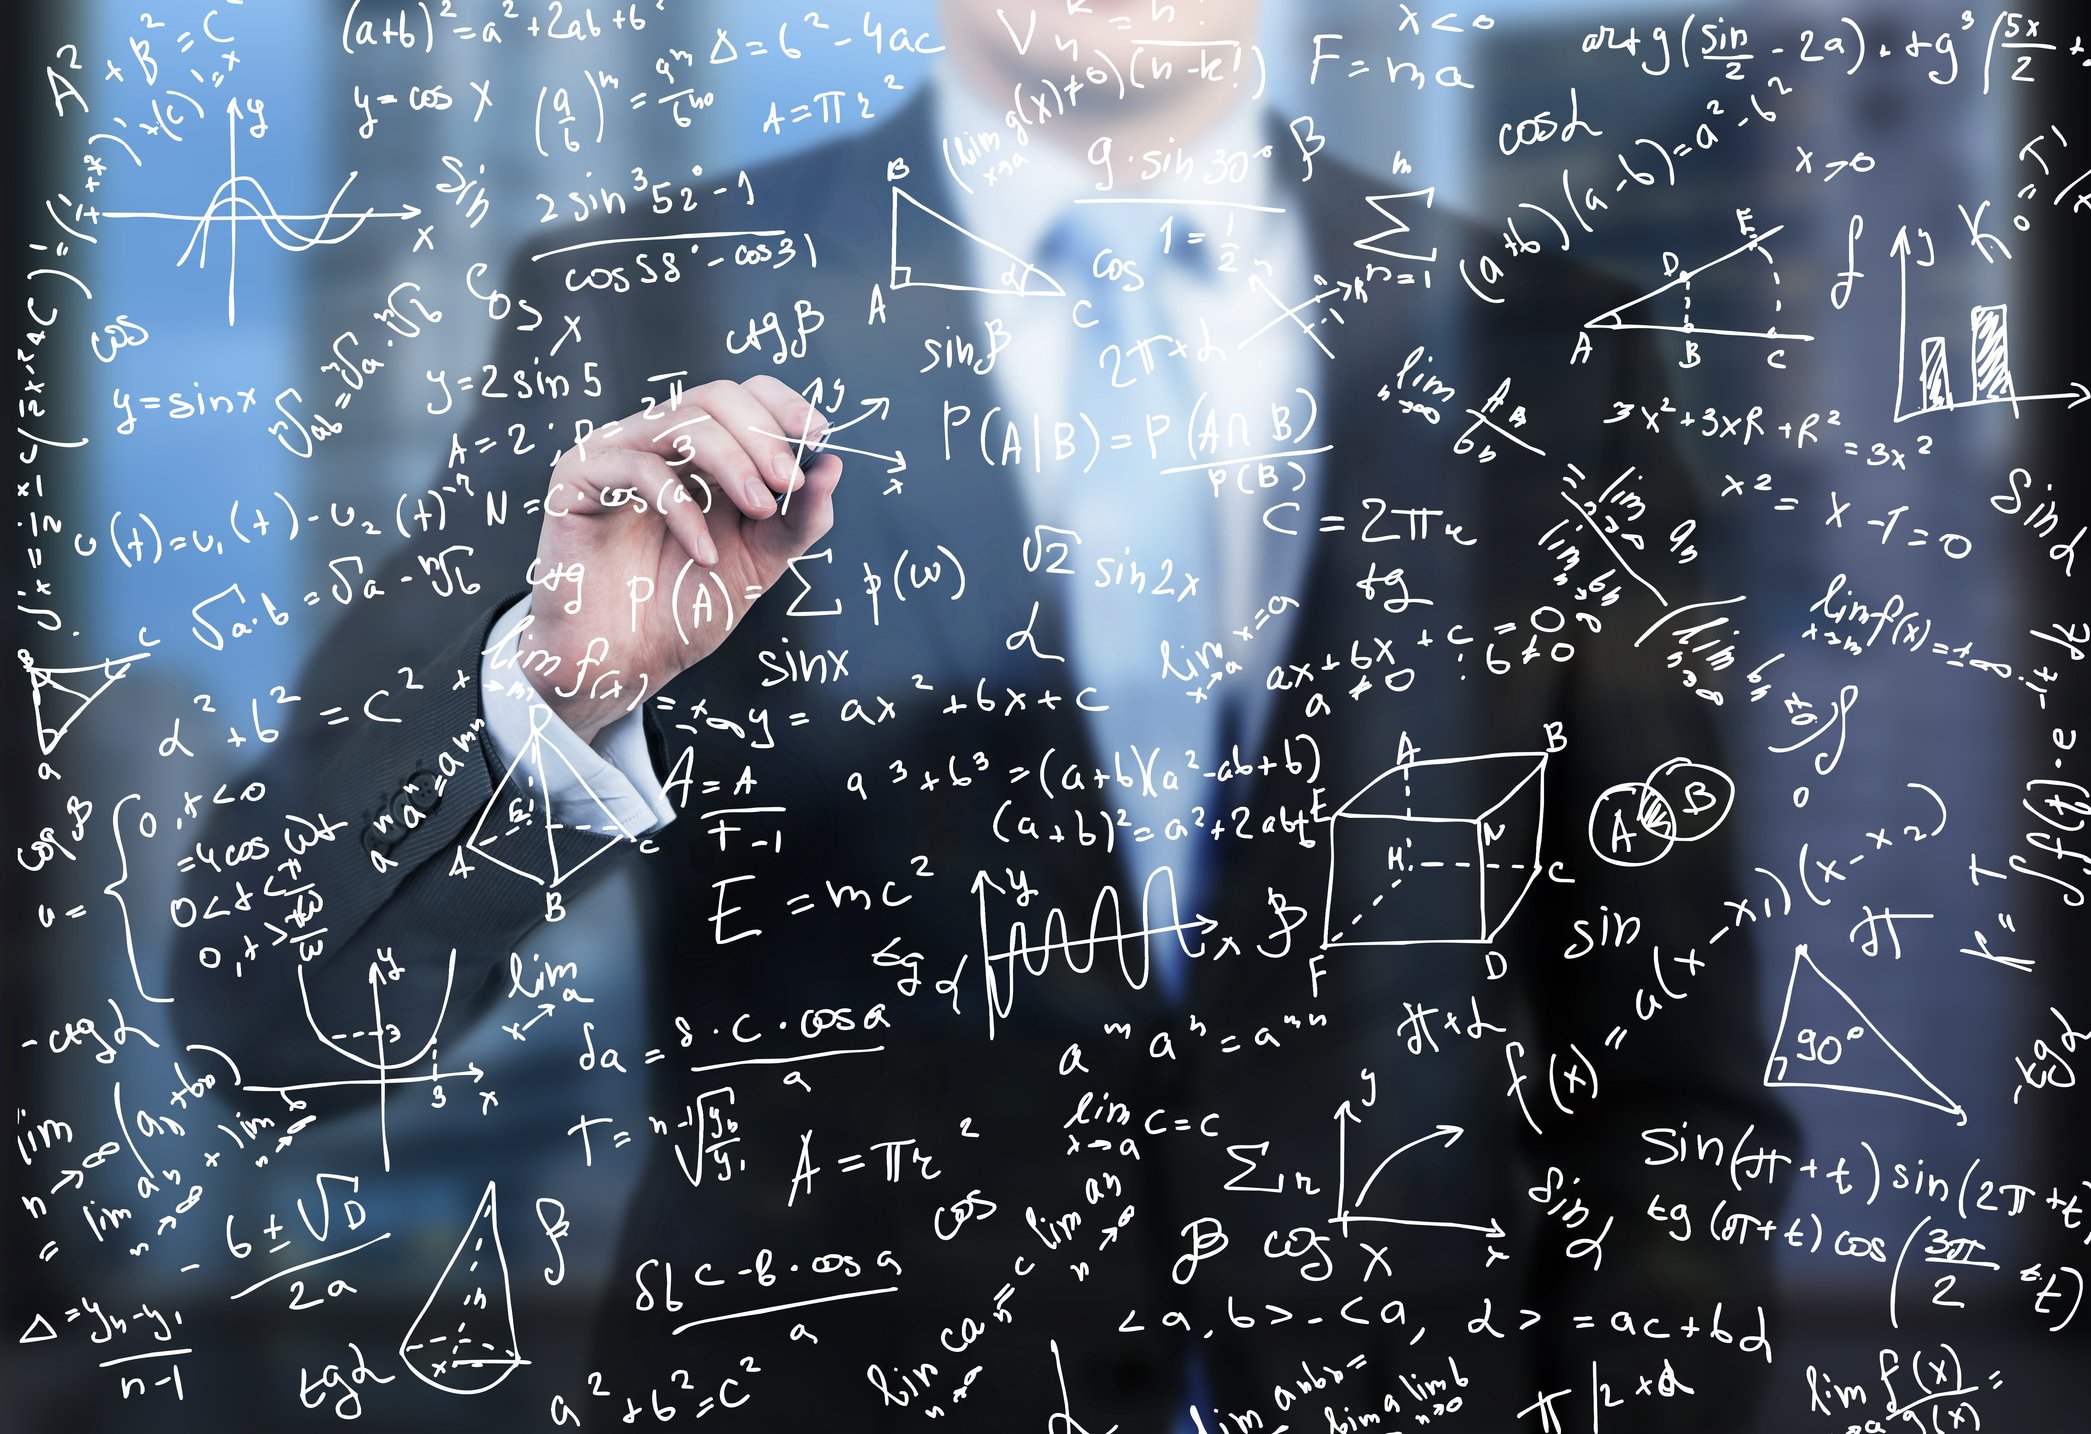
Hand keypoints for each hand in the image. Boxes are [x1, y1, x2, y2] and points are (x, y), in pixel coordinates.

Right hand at [519, 376, 840, 742]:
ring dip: (733, 462)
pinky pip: (638, 468)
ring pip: (682, 422)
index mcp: (702, 453)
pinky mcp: (578, 478)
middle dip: (763, 437)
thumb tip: (832, 467)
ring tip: (759, 510)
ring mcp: (616, 455)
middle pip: (716, 398)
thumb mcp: (760, 560)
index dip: (782, 406)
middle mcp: (658, 443)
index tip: (817, 436)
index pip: (743, 396)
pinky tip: (703, 551)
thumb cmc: (684, 608)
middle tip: (788, 484)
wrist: (625, 660)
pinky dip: (681, 507)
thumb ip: (800, 519)